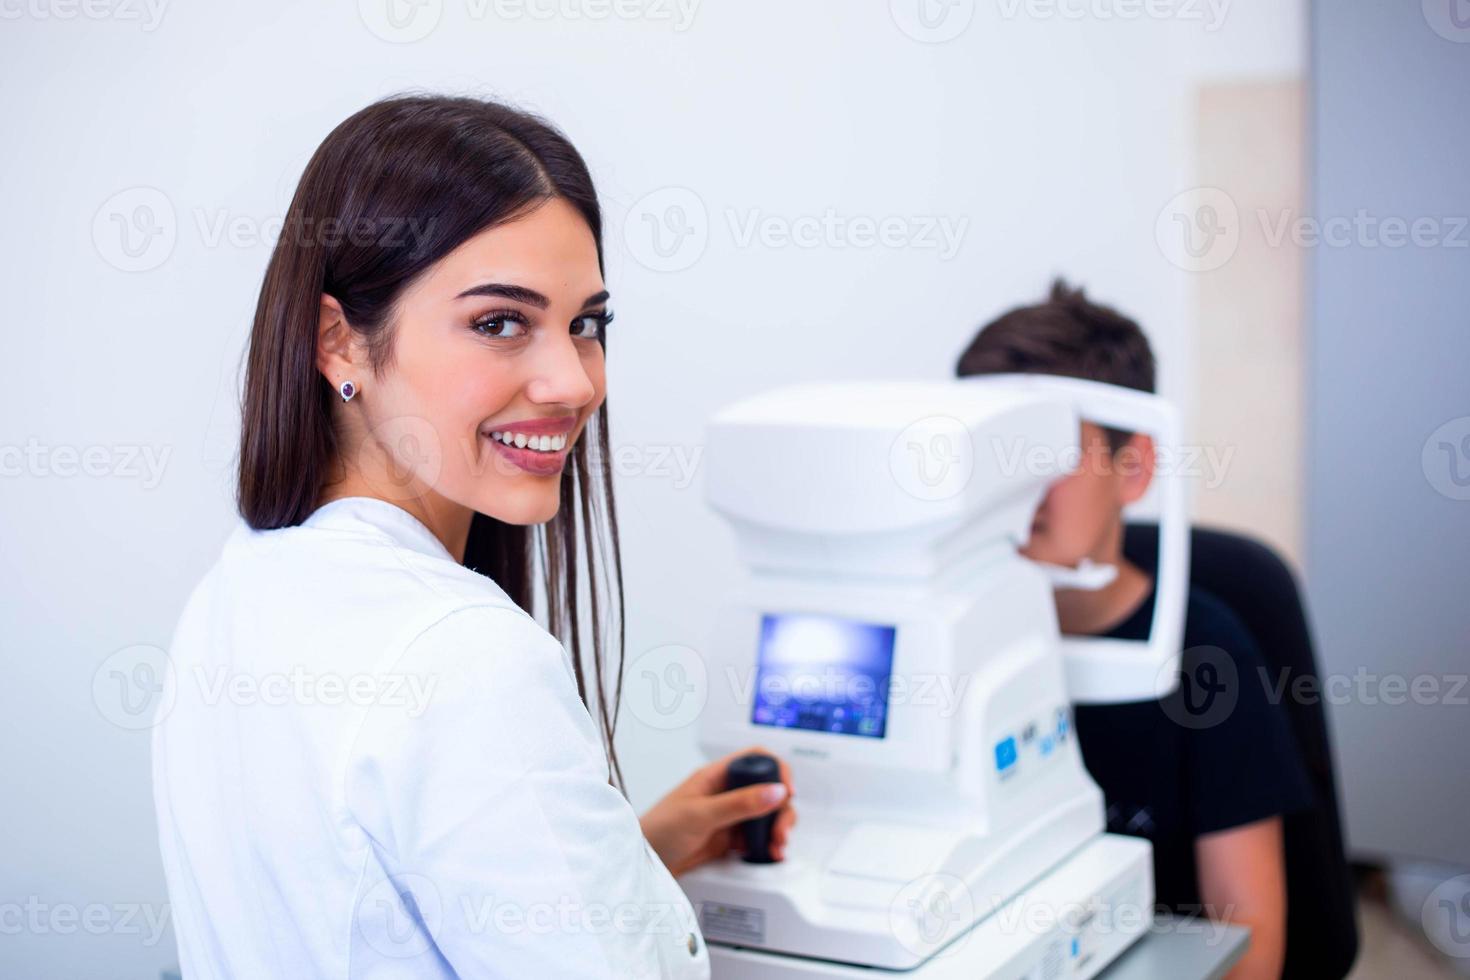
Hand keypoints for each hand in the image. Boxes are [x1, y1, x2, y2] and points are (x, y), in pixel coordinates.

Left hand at [640, 747, 796, 877]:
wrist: (642, 863)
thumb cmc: (659, 830)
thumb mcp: (701, 815)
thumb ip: (739, 804)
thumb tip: (776, 791)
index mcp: (717, 776)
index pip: (755, 760)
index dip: (776, 769)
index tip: (787, 791)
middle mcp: (726, 793)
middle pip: (768, 791)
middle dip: (781, 810)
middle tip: (780, 832)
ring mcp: (729, 816)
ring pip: (766, 815)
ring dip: (778, 829)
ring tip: (776, 847)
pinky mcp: (729, 839)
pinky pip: (757, 837)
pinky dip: (768, 845)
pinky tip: (769, 854)